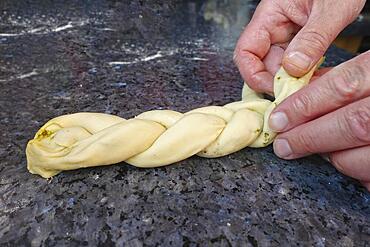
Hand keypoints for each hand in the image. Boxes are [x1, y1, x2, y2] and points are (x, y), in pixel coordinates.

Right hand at [234, 0, 364, 93]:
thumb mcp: (331, 9)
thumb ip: (313, 38)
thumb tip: (293, 68)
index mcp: (270, 14)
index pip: (246, 51)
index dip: (254, 74)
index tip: (274, 87)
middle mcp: (274, 27)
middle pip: (263, 64)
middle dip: (278, 81)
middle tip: (298, 92)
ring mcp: (287, 36)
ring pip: (280, 68)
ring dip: (294, 81)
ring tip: (311, 86)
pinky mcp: (300, 43)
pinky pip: (295, 65)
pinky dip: (305, 76)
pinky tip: (317, 79)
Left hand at [269, 52, 369, 190]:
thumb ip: (346, 78)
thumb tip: (301, 95)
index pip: (343, 85)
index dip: (305, 105)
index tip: (278, 118)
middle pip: (352, 124)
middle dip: (309, 138)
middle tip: (284, 145)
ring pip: (363, 156)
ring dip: (334, 157)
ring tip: (319, 151)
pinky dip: (359, 173)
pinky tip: (349, 162)